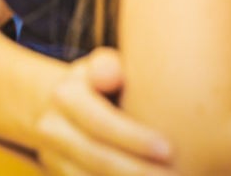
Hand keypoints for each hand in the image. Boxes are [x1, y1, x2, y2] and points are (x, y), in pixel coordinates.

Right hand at [35, 49, 175, 174]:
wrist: (55, 108)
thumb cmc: (96, 84)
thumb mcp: (100, 66)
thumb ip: (108, 65)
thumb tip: (114, 75)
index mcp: (66, 96)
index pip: (100, 121)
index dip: (134, 138)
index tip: (169, 149)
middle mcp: (53, 128)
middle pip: (96, 158)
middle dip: (137, 171)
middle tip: (177, 175)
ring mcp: (53, 157)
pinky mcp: (59, 175)